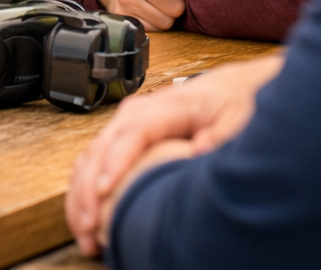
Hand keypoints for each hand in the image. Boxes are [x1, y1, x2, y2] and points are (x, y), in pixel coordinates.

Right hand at [66, 54, 284, 255]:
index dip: (115, 161)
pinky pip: (94, 163)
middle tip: (89, 225)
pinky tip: (86, 218)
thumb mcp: (239, 115)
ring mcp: (127, 125)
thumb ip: (222, 133)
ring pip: (90, 157)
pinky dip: (83, 191)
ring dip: (81, 195)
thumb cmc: (233, 101)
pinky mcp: (124, 140)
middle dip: (88, 188)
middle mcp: (140, 113)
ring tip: (84, 232)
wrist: (230, 89)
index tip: (105, 190)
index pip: (133, 130)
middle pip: (102, 146)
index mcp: (168, 104)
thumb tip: (198, 151)